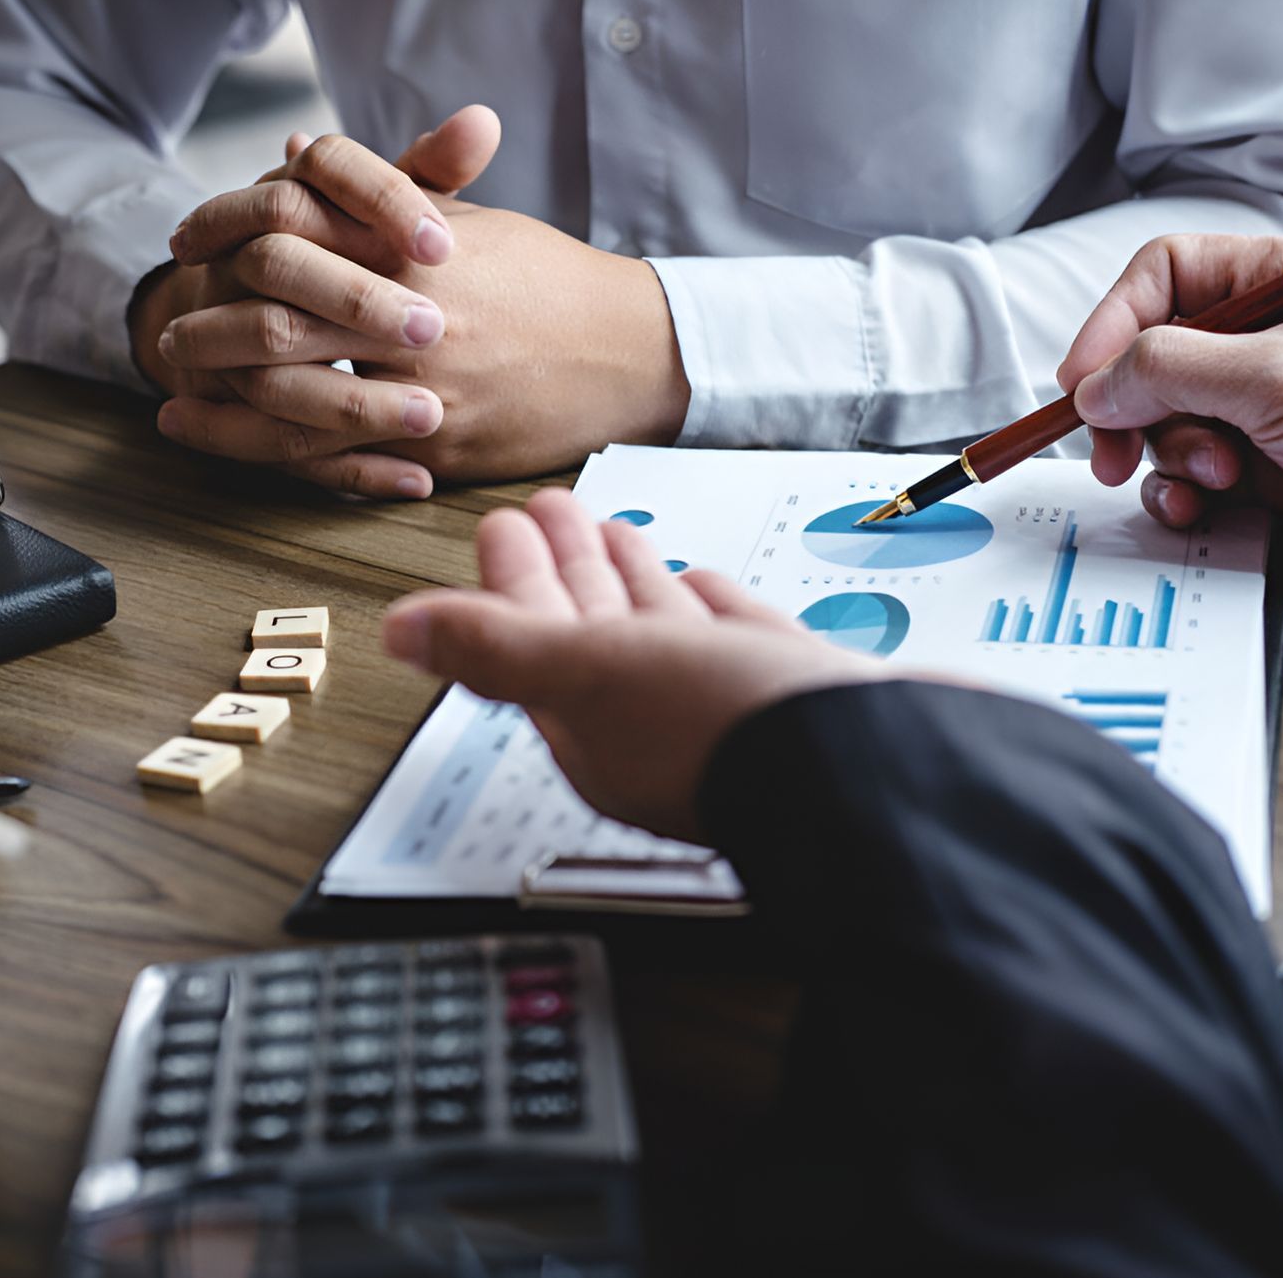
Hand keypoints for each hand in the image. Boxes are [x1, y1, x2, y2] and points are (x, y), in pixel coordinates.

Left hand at [151, 120, 689, 497]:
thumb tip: (295, 155)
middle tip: (171, 329)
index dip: (232, 230)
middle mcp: (415, 316)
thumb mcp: (469, 221)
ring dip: (229, 395)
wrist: (629, 352)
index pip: (299, 225)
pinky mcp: (442, 445)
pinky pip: (342, 458)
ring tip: (181, 390)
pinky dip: (277, 452)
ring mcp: (427, 386)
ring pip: (302, 395)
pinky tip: (233, 444)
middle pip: (283, 315)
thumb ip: (379, 193)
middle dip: (216, 324)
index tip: (193, 237)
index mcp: (417, 248)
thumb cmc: (550, 283)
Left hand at [381, 490, 912, 840]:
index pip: (534, 640)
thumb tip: (396, 632)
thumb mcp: (591, 674)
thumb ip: (497, 649)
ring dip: (630, 578)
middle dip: (567, 568)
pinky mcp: (792, 696)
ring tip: (613, 525)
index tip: (503, 526)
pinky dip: (711, 606)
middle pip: (592, 630)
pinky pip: (734, 641)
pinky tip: (703, 581)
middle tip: (545, 508)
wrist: (886, 772)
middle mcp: (656, 725)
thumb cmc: (733, 732)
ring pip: (660, 631)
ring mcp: (728, 710)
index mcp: (595, 728)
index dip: (515, 581)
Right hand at [1056, 235, 1282, 572]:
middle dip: (1132, 410)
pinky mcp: (1256, 462)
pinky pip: (1184, 473)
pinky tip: (1206, 506)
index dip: (1111, 325)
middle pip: (1147, 358)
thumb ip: (1170, 372)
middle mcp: (1261, 335)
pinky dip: (1182, 494)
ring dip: (1173, 457)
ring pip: (1160, 424)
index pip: (1161, 277)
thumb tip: (1091, 389)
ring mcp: (1256, 403)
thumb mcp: (1275, 377)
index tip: (1082, 383)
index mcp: (1277, 280)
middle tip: (1112, 451)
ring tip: (1221, 476)